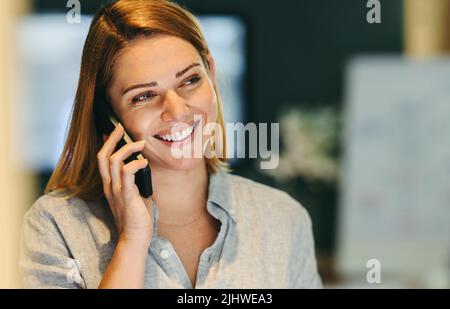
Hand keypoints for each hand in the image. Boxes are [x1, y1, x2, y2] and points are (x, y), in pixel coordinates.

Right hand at [97, 123, 153, 248]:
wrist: (135, 238)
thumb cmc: (137, 218)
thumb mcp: (135, 196)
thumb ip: (135, 182)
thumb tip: (143, 168)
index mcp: (111, 186)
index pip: (103, 161)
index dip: (106, 145)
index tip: (112, 133)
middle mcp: (110, 186)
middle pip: (103, 156)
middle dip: (111, 139)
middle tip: (120, 127)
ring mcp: (116, 191)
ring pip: (113, 162)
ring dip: (128, 148)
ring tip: (141, 143)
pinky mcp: (126, 196)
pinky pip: (127, 175)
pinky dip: (135, 164)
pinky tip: (144, 162)